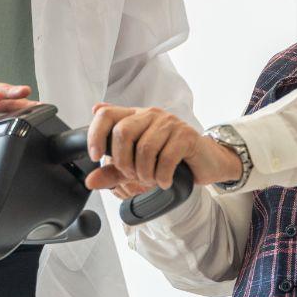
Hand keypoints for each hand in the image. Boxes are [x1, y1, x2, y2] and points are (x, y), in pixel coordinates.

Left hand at [84, 104, 241, 197]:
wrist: (206, 162)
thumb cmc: (171, 161)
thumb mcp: (137, 167)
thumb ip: (113, 172)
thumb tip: (90, 181)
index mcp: (135, 117)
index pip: (106, 115)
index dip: (96, 135)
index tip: (96, 156)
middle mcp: (151, 115)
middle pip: (123, 132)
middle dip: (124, 162)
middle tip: (133, 175)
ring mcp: (170, 123)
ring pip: (144, 148)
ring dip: (145, 173)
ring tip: (152, 180)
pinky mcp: (186, 135)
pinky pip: (166, 158)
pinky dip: (162, 176)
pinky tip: (165, 181)